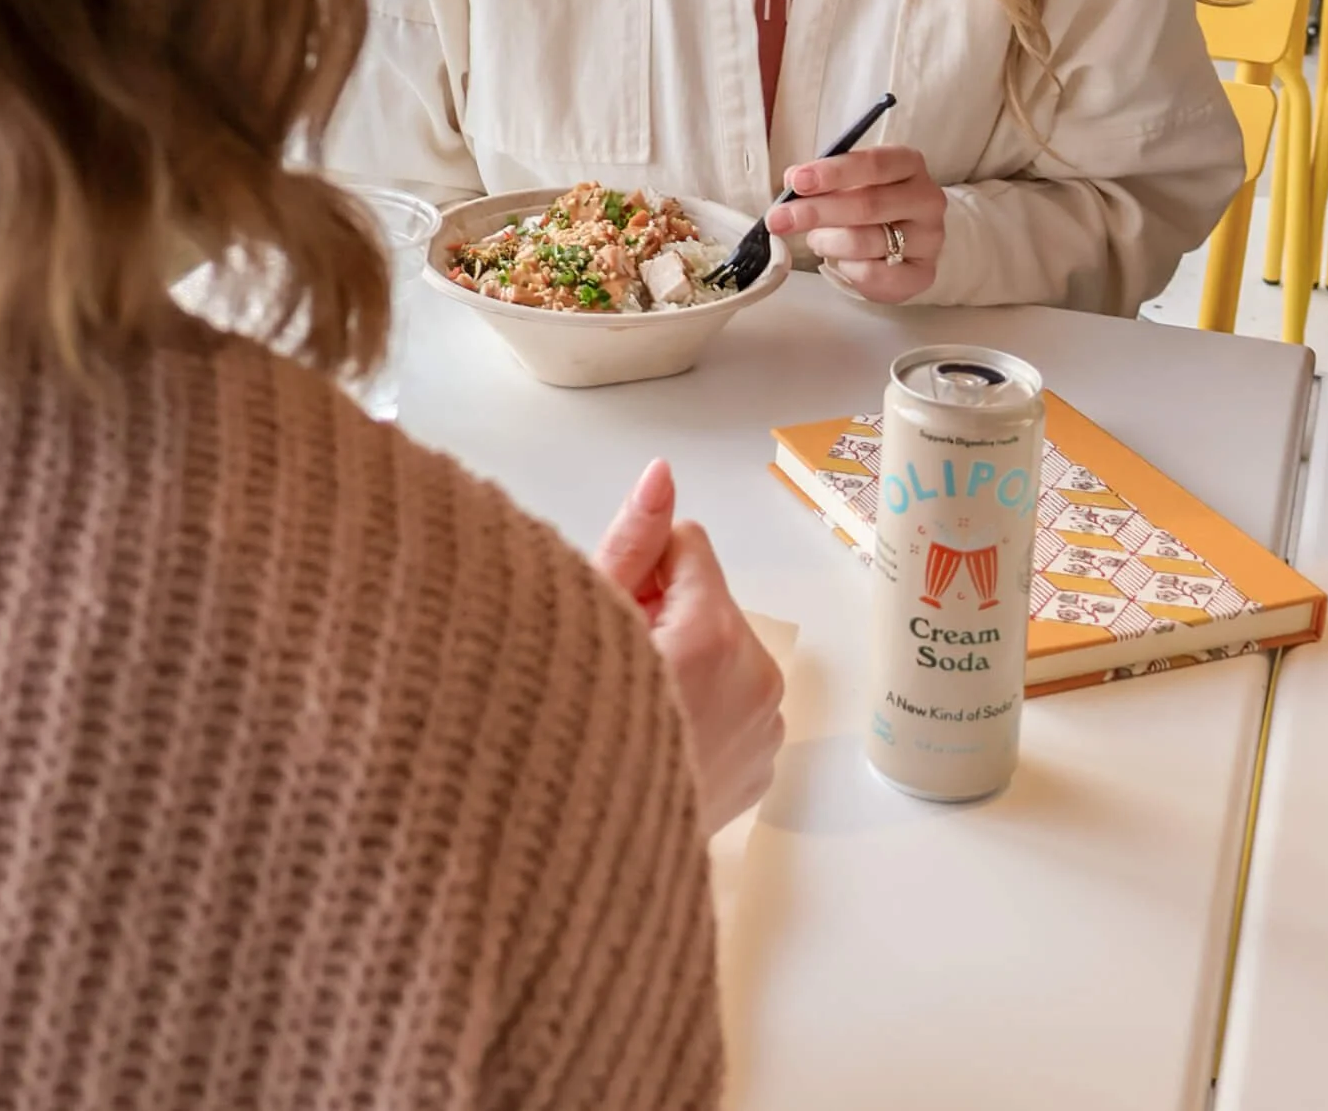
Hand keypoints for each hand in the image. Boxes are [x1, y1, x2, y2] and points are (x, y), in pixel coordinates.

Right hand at [595, 458, 784, 835]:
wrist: (566, 855)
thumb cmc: (564, 733)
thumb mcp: (585, 620)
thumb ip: (632, 539)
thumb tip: (663, 473)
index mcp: (713, 632)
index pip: (686, 545)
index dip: (638, 572)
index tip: (610, 615)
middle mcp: (754, 678)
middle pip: (706, 600)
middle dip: (662, 617)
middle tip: (608, 669)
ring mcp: (763, 728)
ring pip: (722, 650)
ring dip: (682, 663)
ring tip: (628, 708)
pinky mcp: (762, 766)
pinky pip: (735, 704)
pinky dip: (701, 709)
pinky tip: (655, 739)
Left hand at [766, 143, 944, 302]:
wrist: (906, 239)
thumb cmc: (872, 201)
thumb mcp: (848, 181)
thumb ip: (821, 178)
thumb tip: (792, 179)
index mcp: (908, 164)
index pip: (874, 164)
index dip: (833, 173)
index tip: (797, 182)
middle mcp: (926, 198)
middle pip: (868, 204)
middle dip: (816, 212)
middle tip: (778, 219)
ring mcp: (929, 238)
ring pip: (866, 241)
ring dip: (828, 242)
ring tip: (815, 240)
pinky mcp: (923, 273)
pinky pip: (874, 274)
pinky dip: (847, 268)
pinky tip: (843, 261)